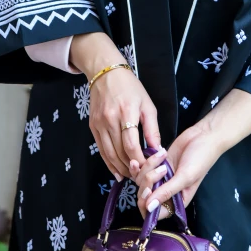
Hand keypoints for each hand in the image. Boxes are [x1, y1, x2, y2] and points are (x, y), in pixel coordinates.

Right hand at [70, 33, 160, 180]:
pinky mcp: (93, 127)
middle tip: (142, 177)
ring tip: (131, 176)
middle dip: (131, 167)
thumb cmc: (130, 87)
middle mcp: (110, 119)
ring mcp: (99, 124)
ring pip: (109, 154)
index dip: (140, 160)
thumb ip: (152, 128)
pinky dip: (109, 162)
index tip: (149, 168)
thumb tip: (157, 149)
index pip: (131, 144)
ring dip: (120, 168)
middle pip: (119, 152)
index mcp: (126, 112)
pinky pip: (101, 149)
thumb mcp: (147, 104)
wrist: (105, 73)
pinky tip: (117, 171)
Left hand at [131, 123, 224, 219]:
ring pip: (141, 181)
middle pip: (145, 197)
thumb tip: (149, 208)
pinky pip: (141, 169)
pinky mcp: (156, 164)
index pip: (155, 213)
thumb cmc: (200, 159)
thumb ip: (167, 192)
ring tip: (162, 157)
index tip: (148, 191)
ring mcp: (160, 178)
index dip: (147, 205)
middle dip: (148, 183)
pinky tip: (151, 155)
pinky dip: (143, 162)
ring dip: (148, 168)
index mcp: (176, 201)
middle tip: (161, 170)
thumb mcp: (185, 177)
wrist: (203, 136)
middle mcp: (166, 192)